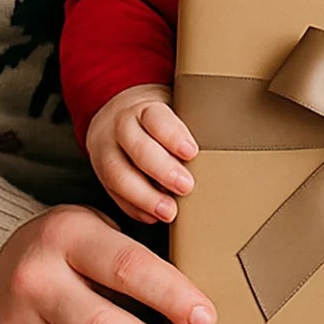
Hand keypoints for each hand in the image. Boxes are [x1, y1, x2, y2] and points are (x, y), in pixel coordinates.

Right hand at [86, 83, 197, 223]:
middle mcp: (121, 127)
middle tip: (186, 186)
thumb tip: (223, 142)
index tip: (192, 152)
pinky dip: (132, 208)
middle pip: (137, 149)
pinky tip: (151, 216)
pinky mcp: (101, 174)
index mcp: (144, 107)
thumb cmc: (157, 116)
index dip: (173, 136)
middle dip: (162, 171)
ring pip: (118, 175)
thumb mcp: (173, 107)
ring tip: (169, 211)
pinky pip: (112, 194)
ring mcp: (106, 151)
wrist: (118, 113)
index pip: (157, 119)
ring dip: (145, 197)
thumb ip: (191, 122)